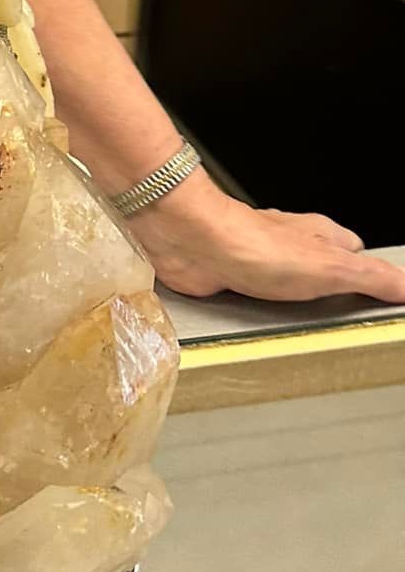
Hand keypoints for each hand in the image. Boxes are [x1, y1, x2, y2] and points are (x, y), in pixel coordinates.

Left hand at [130, 171, 404, 304]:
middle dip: (333, 295)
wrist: (191, 240)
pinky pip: (252, 297)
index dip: (371, 279)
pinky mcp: (230, 277)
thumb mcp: (331, 266)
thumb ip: (371, 277)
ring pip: (287, 285)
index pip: (359, 256)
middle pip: (323, 271)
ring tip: (306, 334)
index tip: (380, 304)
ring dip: (294, 306)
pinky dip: (259, 311)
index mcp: (322, 237)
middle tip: (343, 325)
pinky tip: (261, 327)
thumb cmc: (257, 245)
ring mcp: (259, 261)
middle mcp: (291, 245)